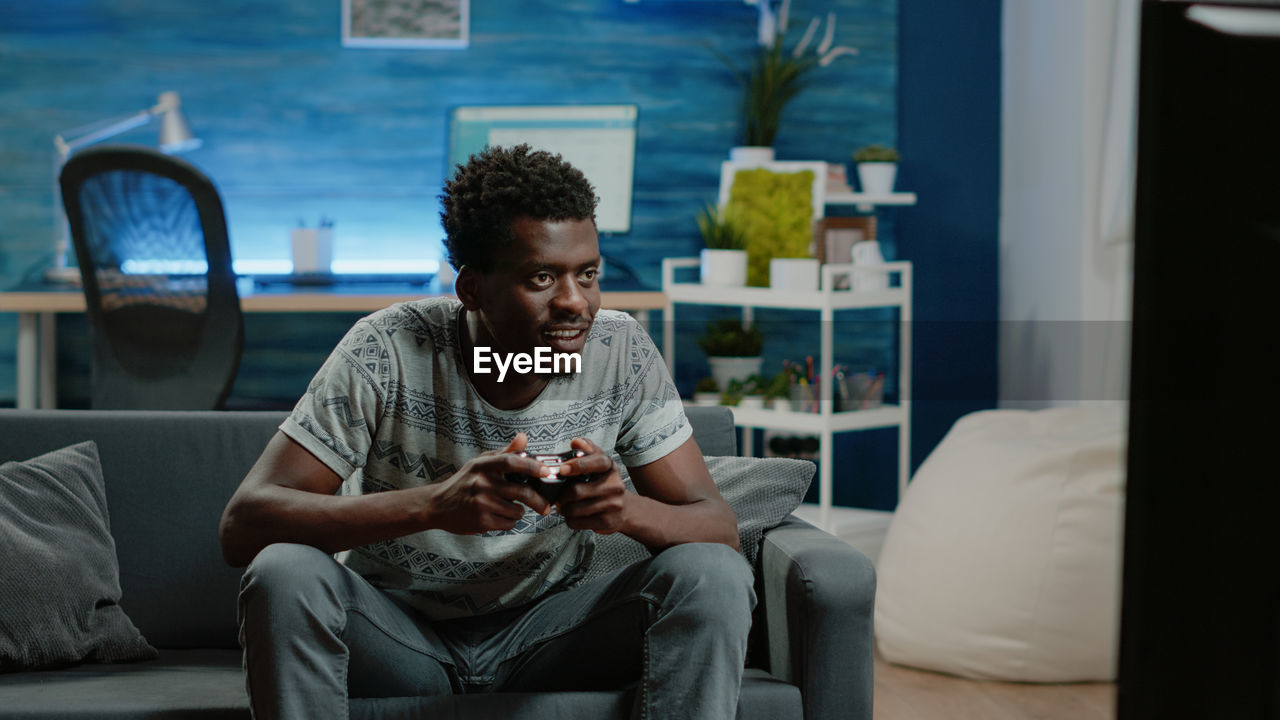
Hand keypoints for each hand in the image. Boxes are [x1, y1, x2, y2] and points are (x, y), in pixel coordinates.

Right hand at [424, 433, 552, 534]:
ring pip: (517, 510)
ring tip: (509, 508)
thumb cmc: (464, 482)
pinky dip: (510, 521)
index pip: (511, 461)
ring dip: (519, 512)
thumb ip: (504, 452)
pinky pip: (508, 523)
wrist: (439, 505)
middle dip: (539, 501)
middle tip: (546, 506)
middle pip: (522, 492)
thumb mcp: (480, 463)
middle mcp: (482, 483)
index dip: (532, 466)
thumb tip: (524, 438)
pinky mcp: (481, 522)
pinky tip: (500, 516)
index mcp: (483, 466)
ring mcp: (481, 503)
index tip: (547, 471)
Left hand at [554, 437, 628, 533]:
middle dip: (562, 495)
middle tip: (557, 496)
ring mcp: (613, 504)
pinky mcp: (608, 521)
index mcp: (611, 467)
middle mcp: (615, 485)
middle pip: (578, 491)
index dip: (578, 464)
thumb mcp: (600, 464)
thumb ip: (588, 451)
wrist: (625, 509)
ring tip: (563, 506)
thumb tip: (576, 442)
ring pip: (575, 509)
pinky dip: (570, 519)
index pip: (597, 461)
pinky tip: (573, 515)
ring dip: (564, 509)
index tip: (562, 469)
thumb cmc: (605, 483)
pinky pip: (577, 522)